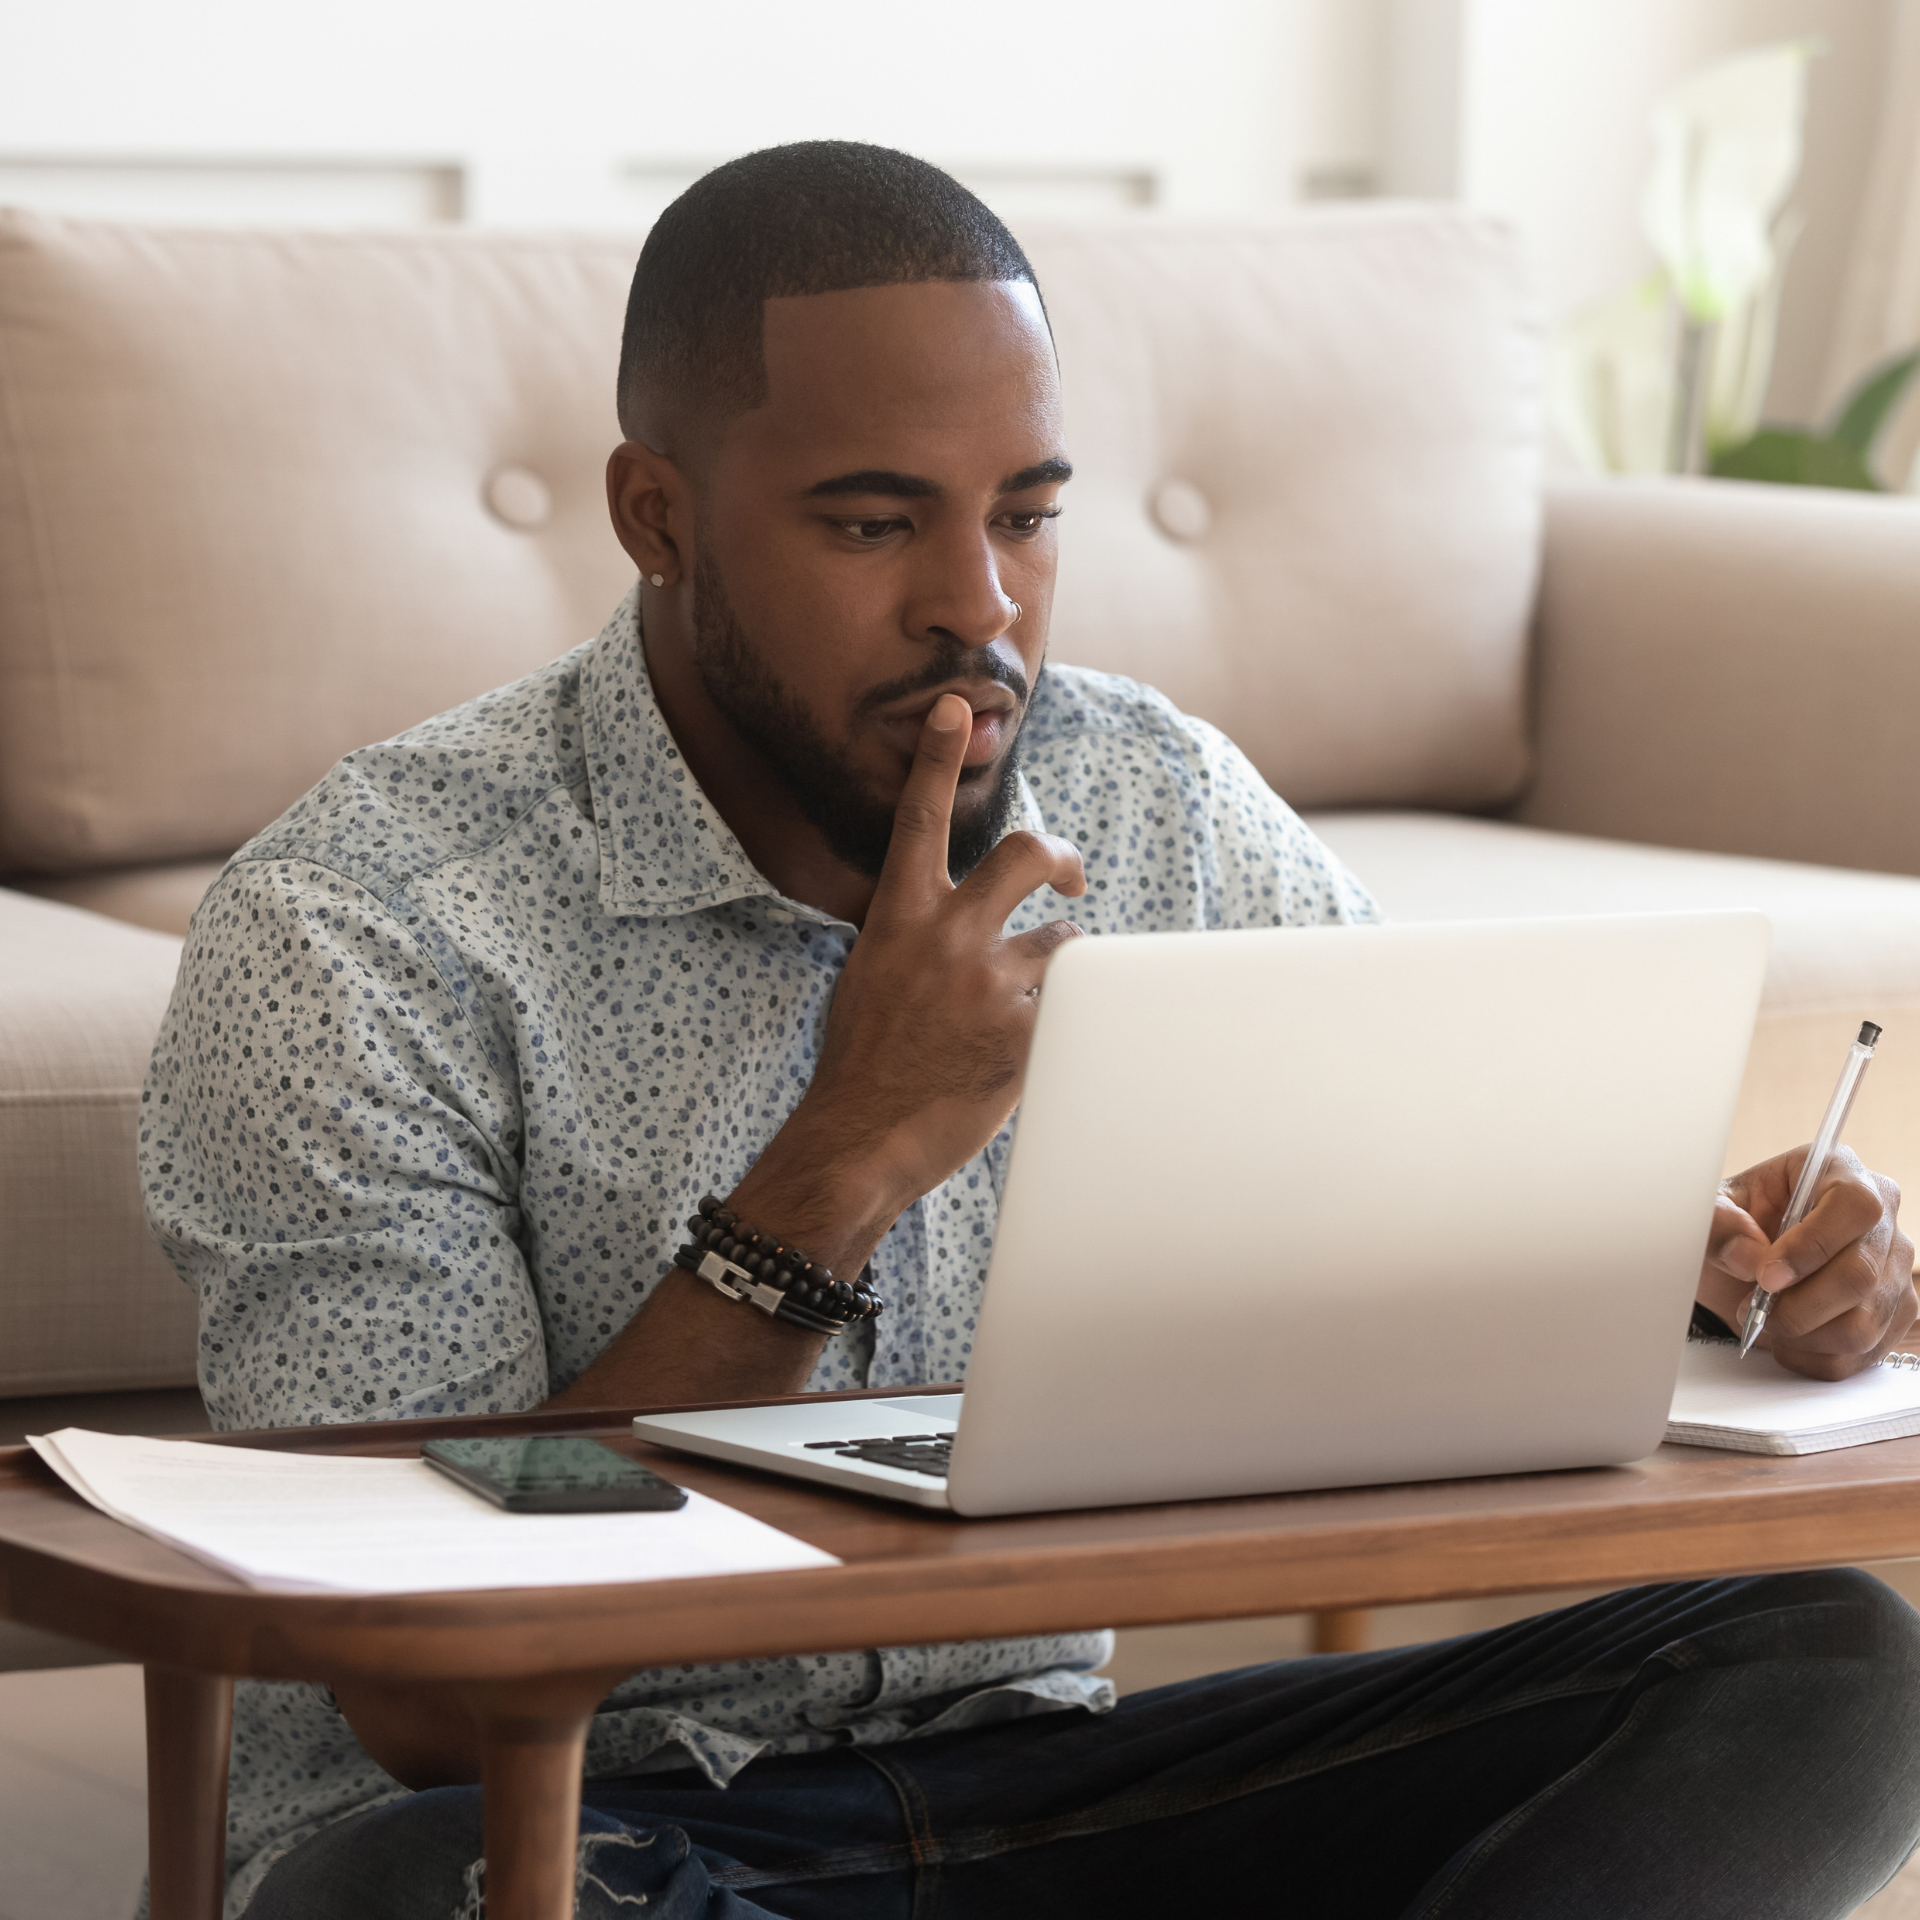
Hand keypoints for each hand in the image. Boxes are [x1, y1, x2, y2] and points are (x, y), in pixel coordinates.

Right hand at [550, 696, 1083, 1411]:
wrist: (859, 1138)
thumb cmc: (861, 1065)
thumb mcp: (872, 979)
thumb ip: (917, 938)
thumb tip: (963, 922)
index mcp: (900, 919)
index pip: (919, 820)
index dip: (937, 758)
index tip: (957, 706)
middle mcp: (946, 938)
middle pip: (1027, 855)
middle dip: (1061, 857)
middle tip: (1072, 878)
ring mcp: (988, 984)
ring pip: (1063, 948)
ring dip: (1058, 975)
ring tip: (1025, 1015)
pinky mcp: (1024, 1034)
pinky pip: (1072, 1010)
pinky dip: (1062, 1030)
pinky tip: (1028, 1058)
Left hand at [1698, 1146, 1915, 1378]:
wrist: (1737, 1260)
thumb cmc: (1730, 1224)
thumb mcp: (1707, 1211)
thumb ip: (1718, 1224)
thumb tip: (1748, 1256)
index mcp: (1838, 1171)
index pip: (1854, 1206)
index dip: (1813, 1245)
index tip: (1765, 1276)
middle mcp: (1880, 1218)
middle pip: (1861, 1274)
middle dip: (1797, 1305)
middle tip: (1752, 1308)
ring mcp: (1893, 1268)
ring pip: (1864, 1323)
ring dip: (1803, 1335)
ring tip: (1764, 1321)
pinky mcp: (1893, 1312)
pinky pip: (1863, 1353)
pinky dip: (1815, 1357)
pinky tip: (1786, 1340)